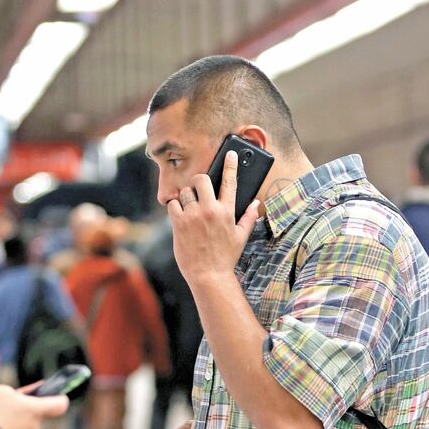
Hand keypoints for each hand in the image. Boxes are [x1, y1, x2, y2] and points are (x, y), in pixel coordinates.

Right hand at [0, 385, 68, 428]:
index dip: (57, 398)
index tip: (52, 395)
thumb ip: (14, 395)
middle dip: (23, 411)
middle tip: (5, 406)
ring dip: (12, 424)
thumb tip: (17, 402)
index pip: (60, 404)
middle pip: (35, 416)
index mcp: (36, 410)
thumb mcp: (0, 391)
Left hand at [167, 150, 258, 285]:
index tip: (230, 153)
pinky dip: (174, 208)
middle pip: (201, 179)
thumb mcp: (241, 237)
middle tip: (199, 190)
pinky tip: (180, 216)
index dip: (230, 165)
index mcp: (227, 212)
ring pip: (185, 191)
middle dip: (199, 181)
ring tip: (190, 209)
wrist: (208, 275)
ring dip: (186, 197)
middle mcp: (210, 210)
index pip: (230, 182)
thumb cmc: (225, 257)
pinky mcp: (179, 223)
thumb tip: (255, 203)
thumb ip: (248, 217)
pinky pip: (173, 204)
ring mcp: (193, 216)